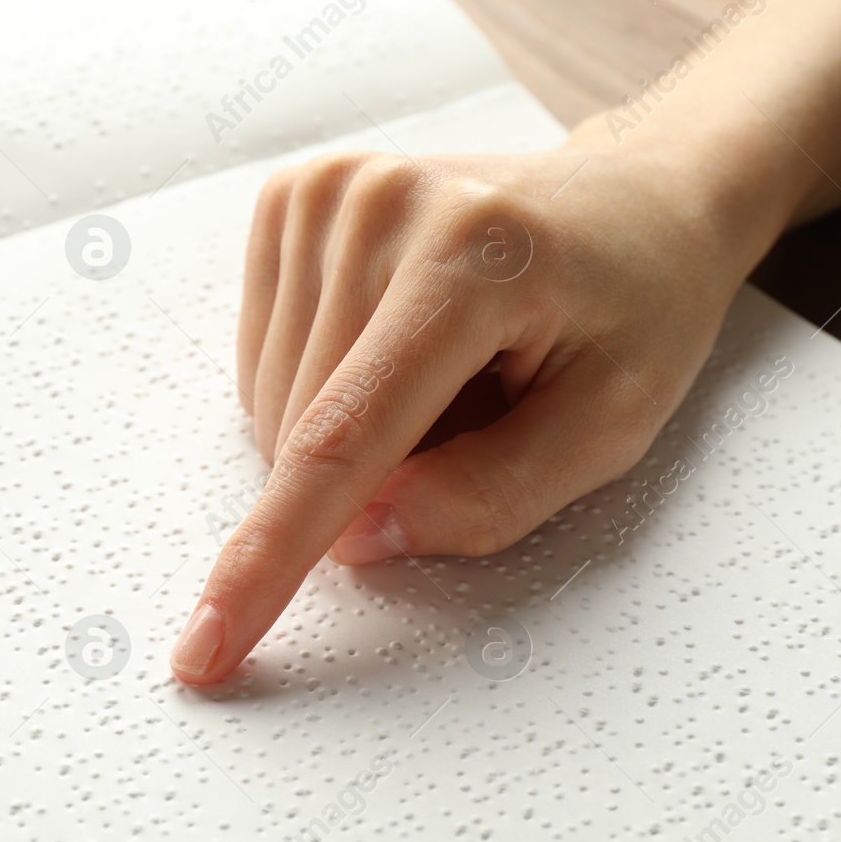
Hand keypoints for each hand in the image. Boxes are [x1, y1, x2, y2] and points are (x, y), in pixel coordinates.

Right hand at [169, 114, 788, 683]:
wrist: (631, 201)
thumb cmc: (635, 312)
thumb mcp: (610, 426)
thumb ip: (489, 497)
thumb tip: (353, 540)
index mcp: (471, 258)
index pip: (342, 438)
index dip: (268, 560)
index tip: (205, 651)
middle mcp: (379, 205)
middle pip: (301, 436)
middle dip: (376, 475)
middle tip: (482, 408)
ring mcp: (327, 190)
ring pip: (271, 409)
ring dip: (351, 432)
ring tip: (450, 366)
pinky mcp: (292, 198)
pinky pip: (261, 366)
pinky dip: (321, 389)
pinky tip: (396, 342)